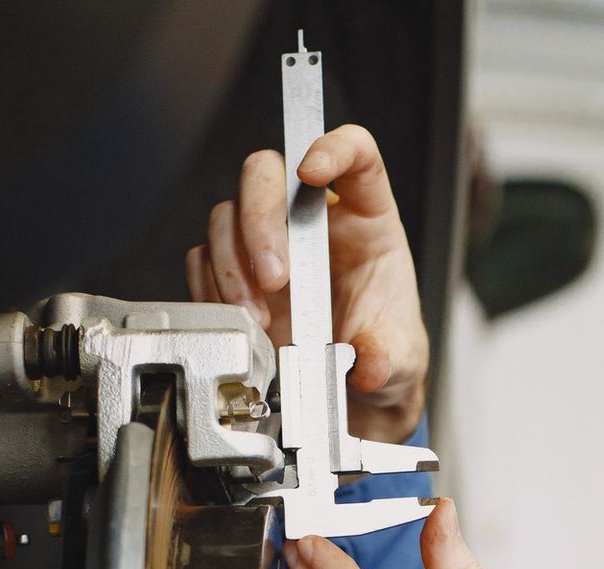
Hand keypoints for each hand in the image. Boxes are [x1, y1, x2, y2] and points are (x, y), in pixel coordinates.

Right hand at [188, 125, 428, 443]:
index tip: (312, 170)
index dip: (332, 148)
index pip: (354, 153)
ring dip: (233, 265)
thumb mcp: (398, 358)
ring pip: (227, 215)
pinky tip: (239, 321)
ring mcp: (270, 239)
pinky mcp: (237, 270)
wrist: (354, 384)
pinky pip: (204, 258)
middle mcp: (312, 217)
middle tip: (274, 278)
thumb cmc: (381, 347)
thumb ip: (386, 357)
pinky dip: (212, 289)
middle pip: (268, 173)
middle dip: (260, 218)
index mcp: (366, 217)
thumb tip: (368, 365)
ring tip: (258, 318)